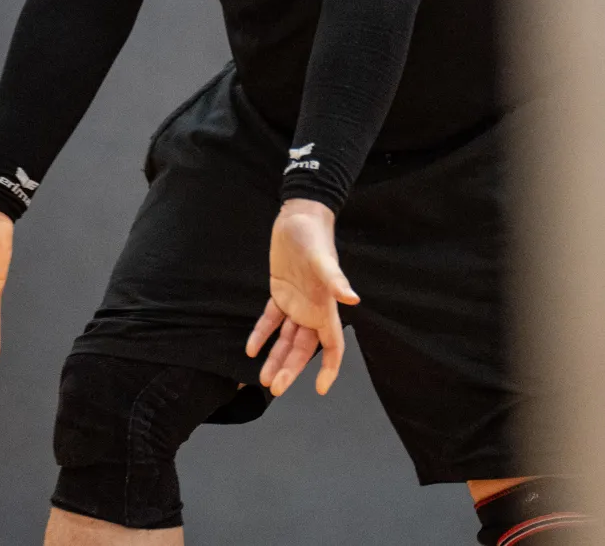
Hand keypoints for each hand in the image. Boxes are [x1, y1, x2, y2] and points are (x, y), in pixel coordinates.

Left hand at [244, 198, 359, 396]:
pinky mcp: (280, 293)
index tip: (321, 389)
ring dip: (276, 358)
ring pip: (286, 339)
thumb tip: (353, 298)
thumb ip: (335, 279)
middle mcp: (312, 310)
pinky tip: (251, 349)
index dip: (329, 368)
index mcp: (326, 306)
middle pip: (303, 349)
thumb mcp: (322, 257)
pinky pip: (271, 320)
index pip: (332, 345)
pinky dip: (262, 334)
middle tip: (275, 388)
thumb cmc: (314, 235)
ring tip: (262, 378)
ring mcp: (296, 303)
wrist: (298, 216)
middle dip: (291, 370)